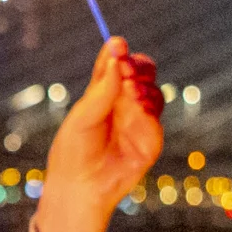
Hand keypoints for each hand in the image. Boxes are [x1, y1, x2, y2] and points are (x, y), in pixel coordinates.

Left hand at [30, 37, 164, 231]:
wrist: (82, 187)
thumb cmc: (74, 150)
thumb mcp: (84, 116)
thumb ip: (102, 88)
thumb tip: (117, 57)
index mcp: (103, 92)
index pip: (114, 64)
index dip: (117, 52)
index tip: (118, 44)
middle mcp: (123, 102)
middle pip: (141, 72)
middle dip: (138, 66)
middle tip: (127, 67)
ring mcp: (139, 119)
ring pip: (152, 90)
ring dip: (144, 86)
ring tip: (130, 90)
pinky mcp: (151, 138)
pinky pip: (157, 115)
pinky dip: (150, 106)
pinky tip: (138, 106)